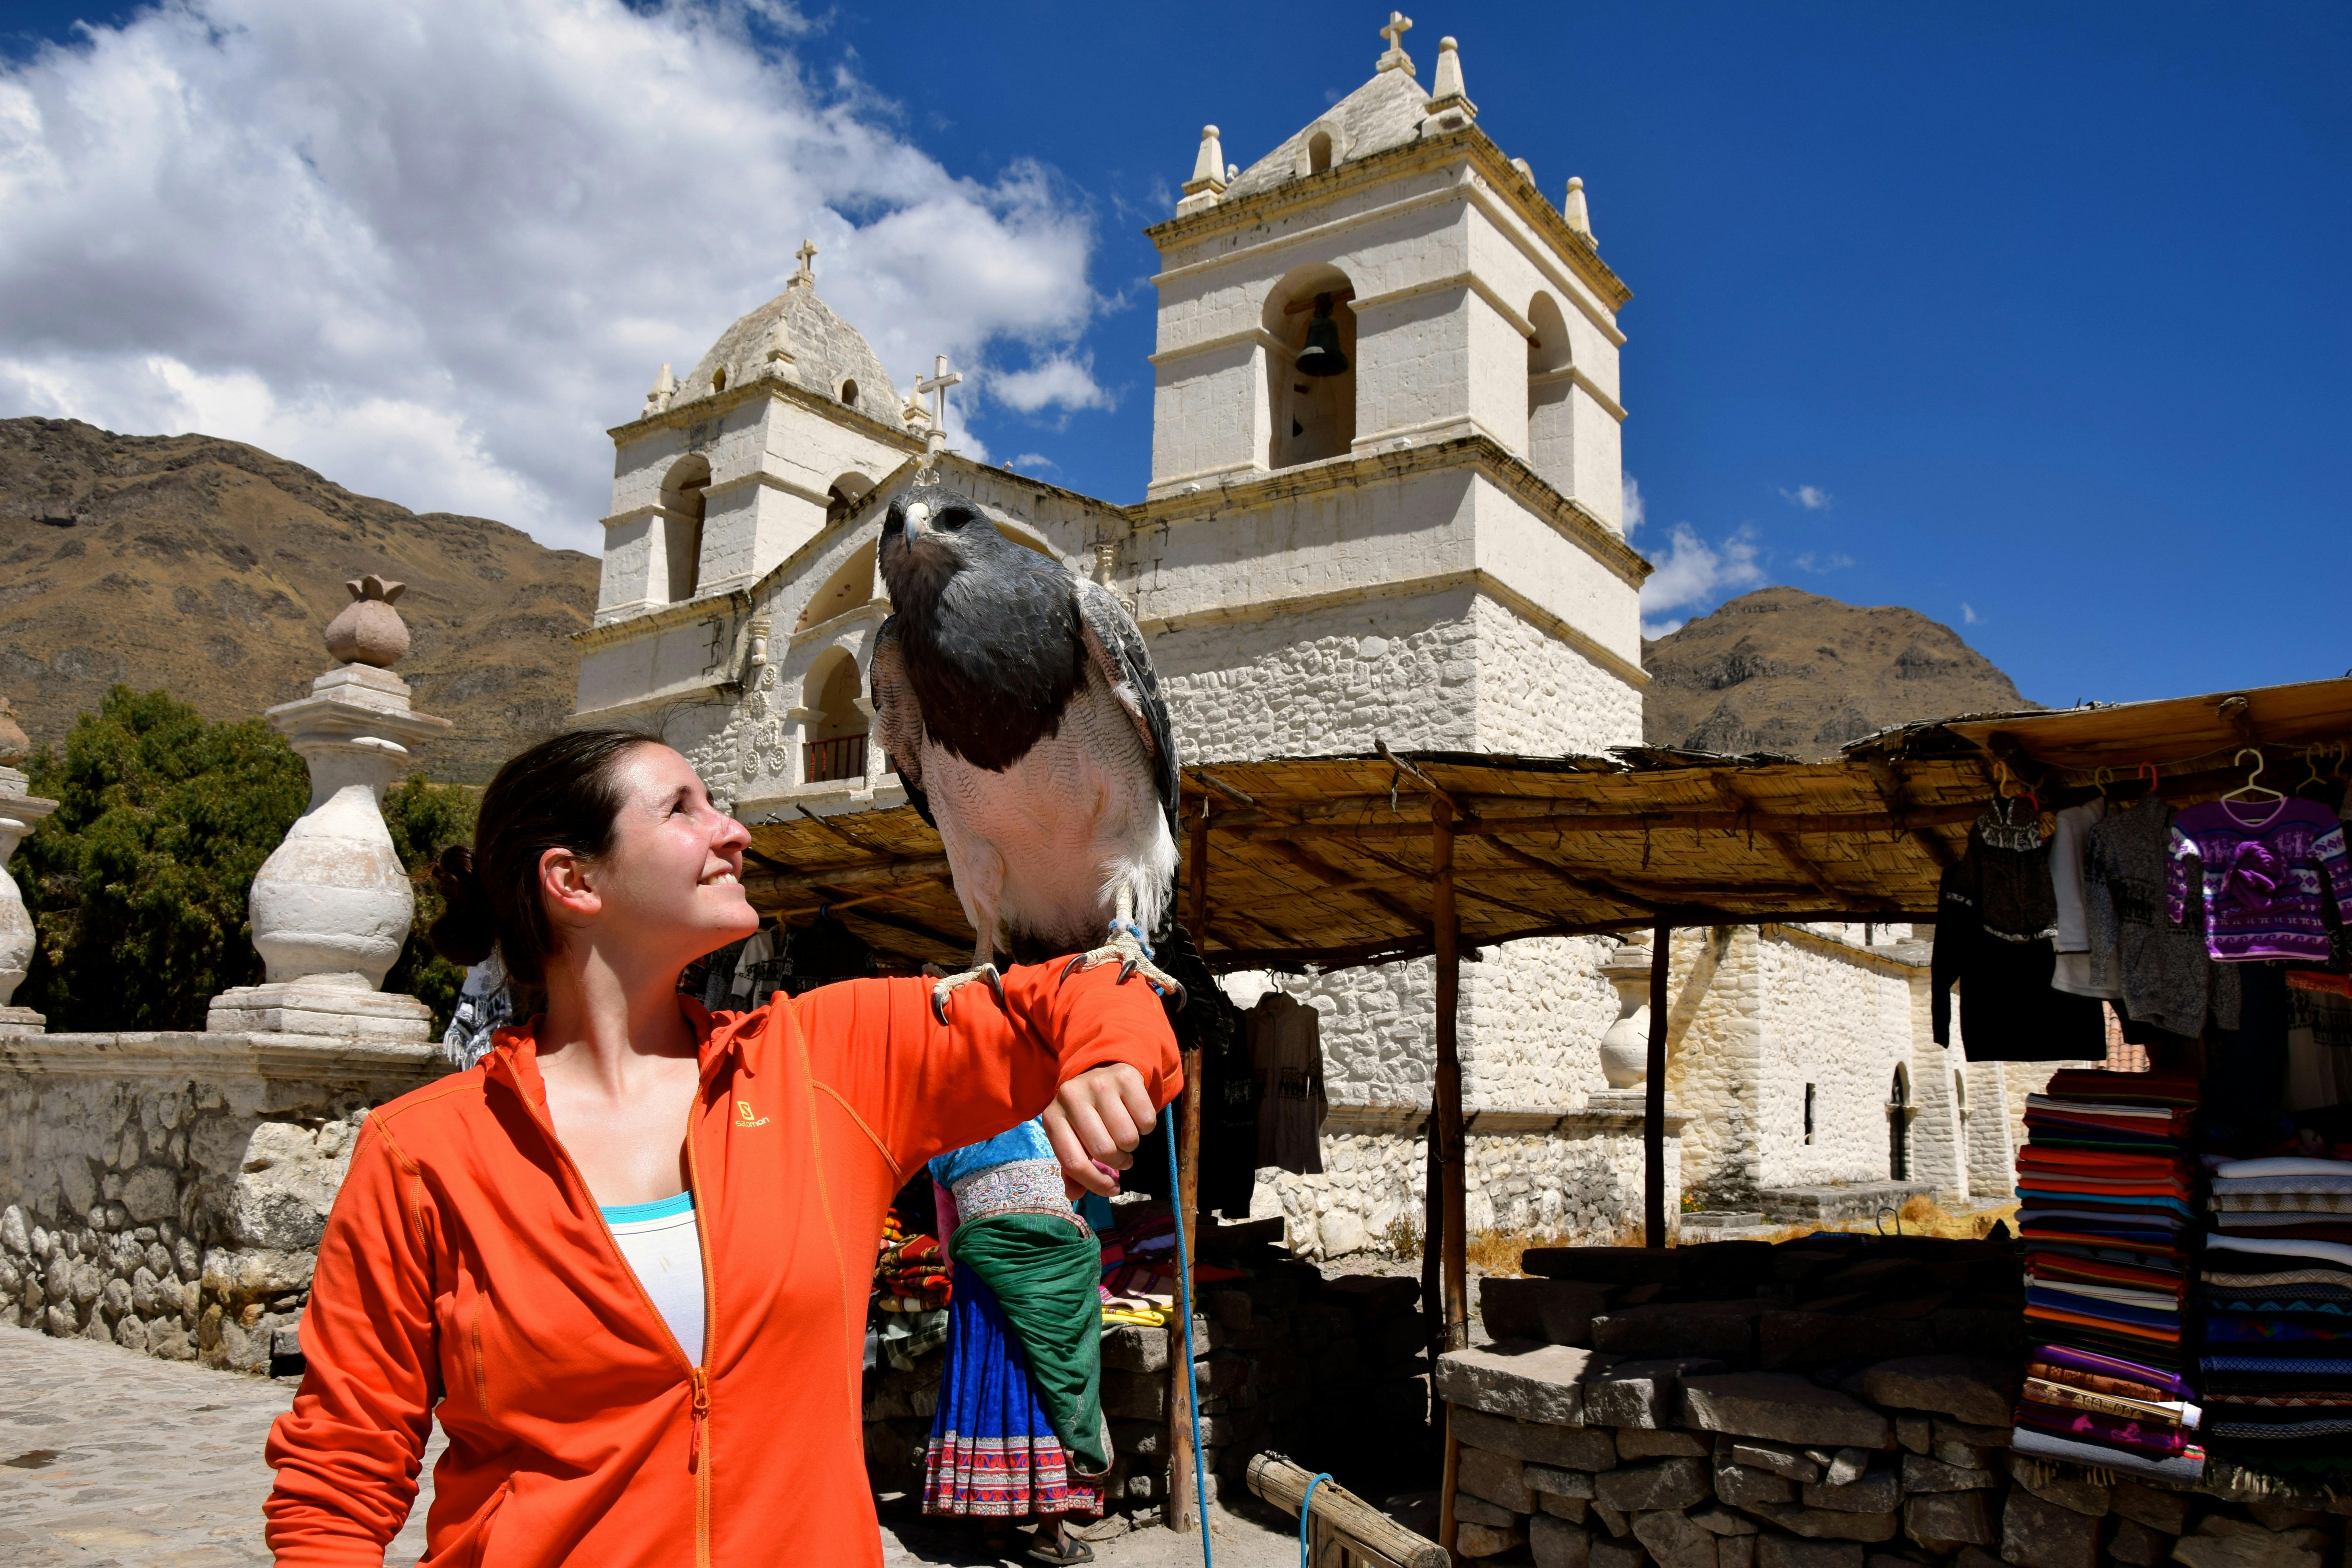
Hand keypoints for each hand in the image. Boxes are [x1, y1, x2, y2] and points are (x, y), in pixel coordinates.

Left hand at [1044, 1063, 1157, 1197]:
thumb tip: (1074, 1195)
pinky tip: (1134, 1117)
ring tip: (1125, 1137)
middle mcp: (1071, 1097)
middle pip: (1104, 1151)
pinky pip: (1146, 1121)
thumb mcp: (1072, 1138)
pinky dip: (1145, 1128)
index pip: (1074, 1163)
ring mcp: (1098, 1084)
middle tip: (1121, 1158)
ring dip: (1132, 1146)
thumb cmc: (1086, 1115)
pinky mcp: (1125, 1077)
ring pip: (1128, 1138)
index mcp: (1052, 1117)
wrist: (1102, 1072)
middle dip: (1118, 1162)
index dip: (1095, 1183)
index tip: (1111, 1189)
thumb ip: (1072, 1168)